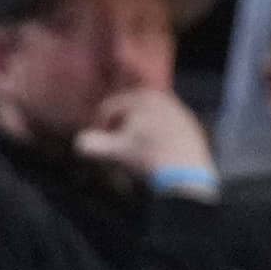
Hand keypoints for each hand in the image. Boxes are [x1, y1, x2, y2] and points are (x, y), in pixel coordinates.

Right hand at [75, 88, 216, 182]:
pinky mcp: (192, 126)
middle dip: (120, 126)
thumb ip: (96, 144)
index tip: (98, 144)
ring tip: (135, 151)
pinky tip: (156, 153)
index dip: (99, 126)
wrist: (186, 172)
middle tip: (116, 146)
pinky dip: (158, 136)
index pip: (109, 107)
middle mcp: (162, 97)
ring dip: (139, 131)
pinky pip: (167, 127)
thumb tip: (78, 143)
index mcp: (141, 97)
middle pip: (130, 110)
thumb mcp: (118, 150)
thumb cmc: (147, 156)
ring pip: (149, 118)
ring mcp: (179, 110)